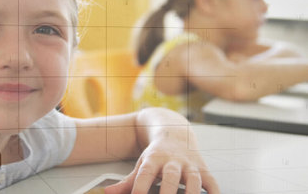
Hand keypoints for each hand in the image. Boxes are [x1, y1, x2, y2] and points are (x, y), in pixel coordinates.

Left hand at [104, 125, 219, 193]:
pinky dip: (214, 192)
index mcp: (153, 159)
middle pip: (171, 176)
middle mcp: (173, 161)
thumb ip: (126, 182)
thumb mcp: (141, 164)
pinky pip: (212, 182)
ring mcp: (190, 164)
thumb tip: (107, 193)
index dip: (140, 188)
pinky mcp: (204, 169)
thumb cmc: (156, 154)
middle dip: (168, 192)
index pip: (145, 174)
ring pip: (194, 178)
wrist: (175, 133)